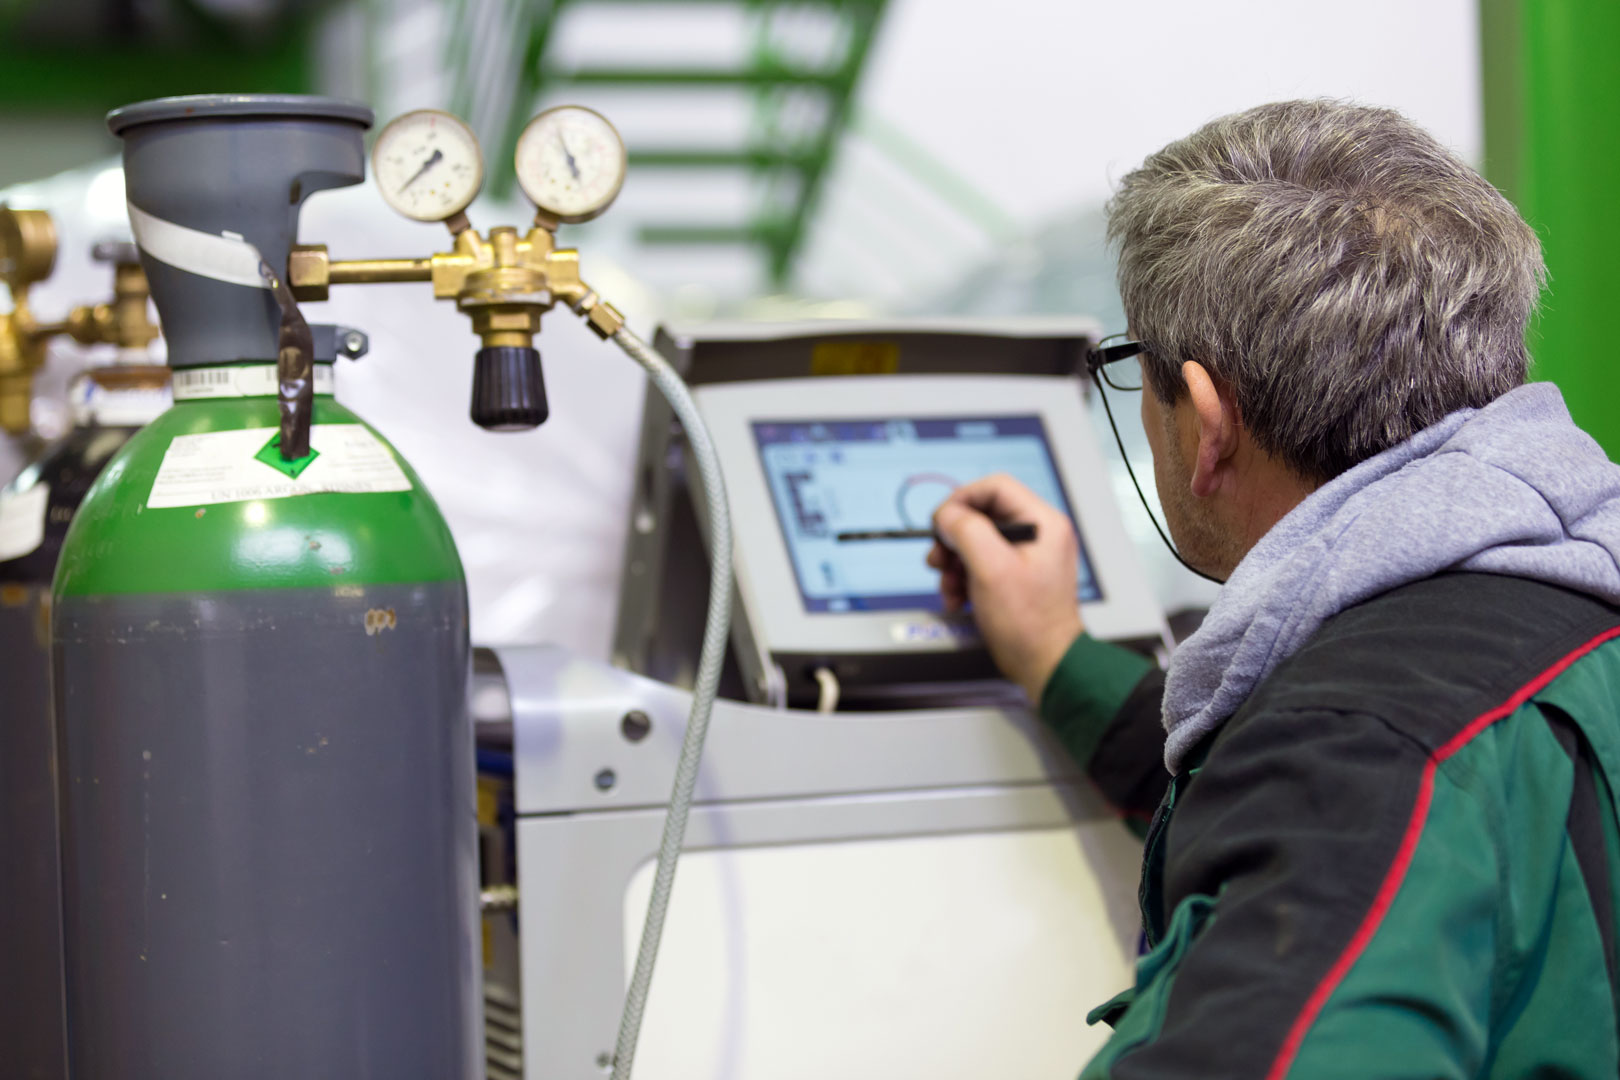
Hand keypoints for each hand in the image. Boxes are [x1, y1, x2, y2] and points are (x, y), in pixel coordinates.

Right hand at [929, 474, 1083, 701]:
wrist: (1044, 662)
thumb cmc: (1030, 624)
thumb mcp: (991, 570)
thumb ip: (966, 531)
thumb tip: (947, 514)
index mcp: (1042, 523)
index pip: (995, 487)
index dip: (962, 499)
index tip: (942, 521)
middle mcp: (1037, 534)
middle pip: (981, 515)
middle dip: (953, 539)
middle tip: (940, 559)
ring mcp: (1026, 555)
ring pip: (976, 540)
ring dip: (954, 562)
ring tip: (950, 585)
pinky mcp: (1015, 575)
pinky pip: (980, 562)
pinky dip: (963, 577)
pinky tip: (958, 596)